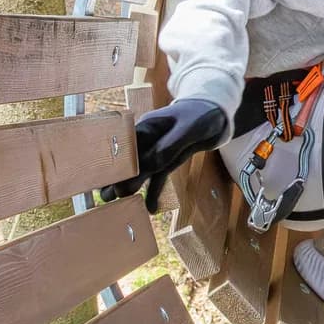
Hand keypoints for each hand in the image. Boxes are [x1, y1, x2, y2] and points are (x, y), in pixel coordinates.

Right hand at [100, 98, 229, 212]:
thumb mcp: (187, 129)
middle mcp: (148, 141)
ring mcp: (157, 153)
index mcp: (147, 127)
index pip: (126, 146)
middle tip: (104, 196)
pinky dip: (154, 193)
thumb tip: (148, 165)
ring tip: (115, 203)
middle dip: (116, 178)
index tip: (106, 178)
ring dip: (129, 187)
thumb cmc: (201, 114)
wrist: (218, 115)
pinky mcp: (168, 162)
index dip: (115, 162)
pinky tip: (150, 209)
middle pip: (129, 162)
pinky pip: (159, 179)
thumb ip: (168, 146)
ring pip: (140, 173)